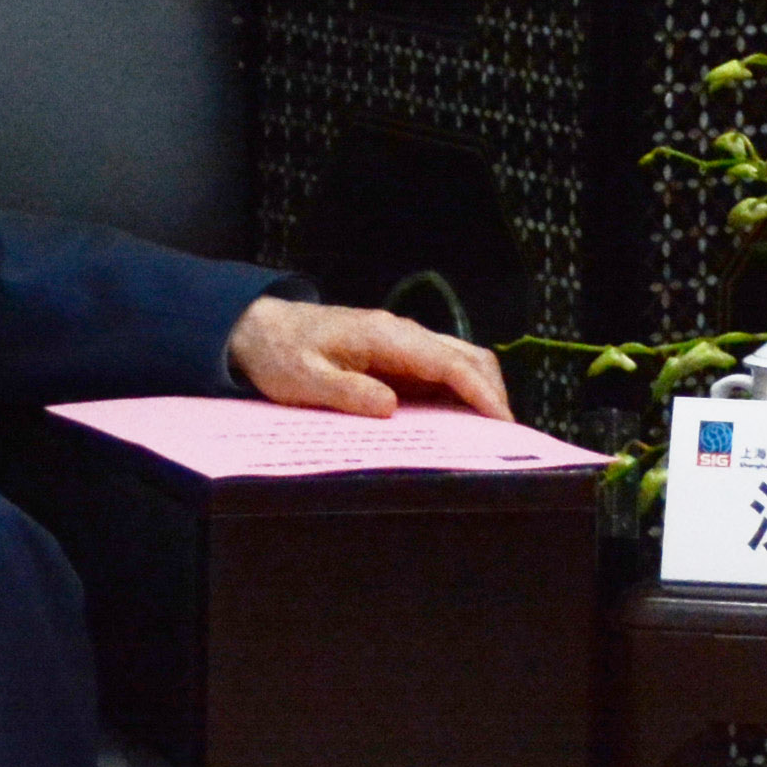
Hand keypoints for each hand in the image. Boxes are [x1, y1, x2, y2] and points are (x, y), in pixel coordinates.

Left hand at [224, 295, 512, 421]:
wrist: (260, 328)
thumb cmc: (280, 354)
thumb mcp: (304, 379)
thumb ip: (347, 392)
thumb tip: (391, 407)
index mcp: (385, 336)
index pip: (449, 361)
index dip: (480, 393)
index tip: (502, 423)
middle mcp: (402, 333)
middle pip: (468, 356)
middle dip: (493, 393)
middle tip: (506, 438)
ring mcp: (403, 342)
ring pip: (461, 359)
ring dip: (481, 391)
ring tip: (491, 434)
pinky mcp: (398, 354)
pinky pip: (442, 369)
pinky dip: (462, 392)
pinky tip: (462, 422)